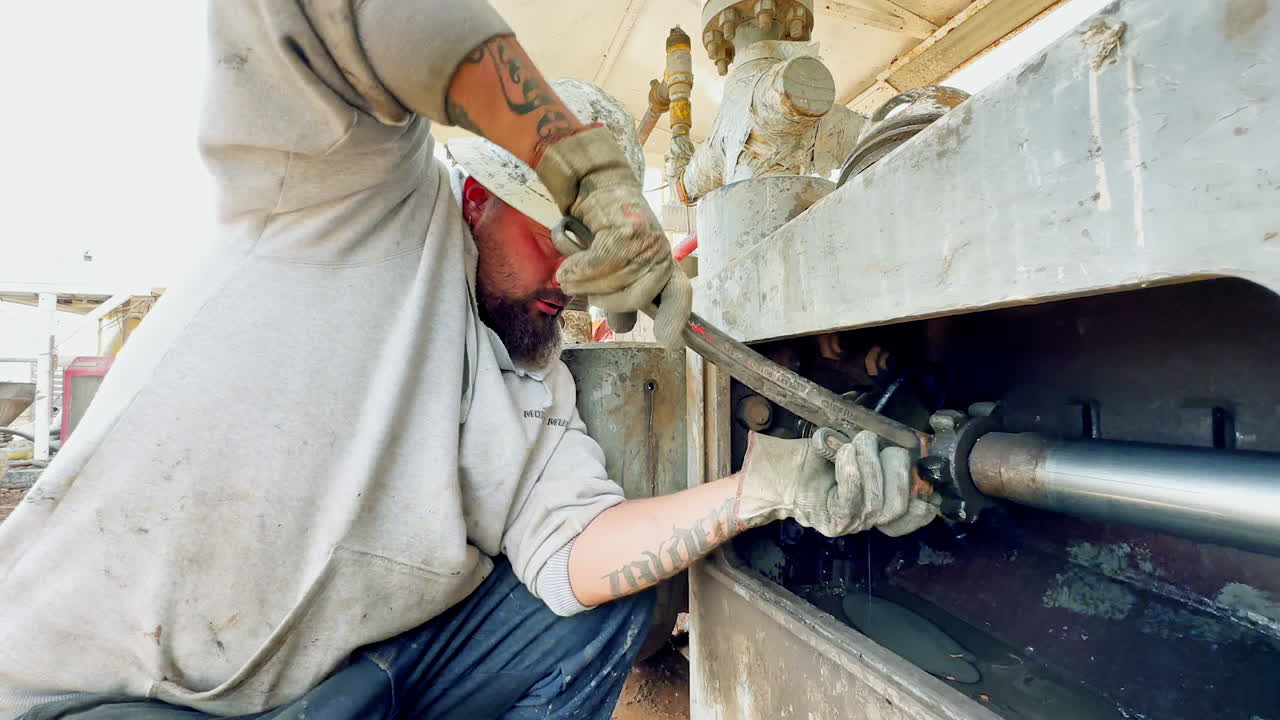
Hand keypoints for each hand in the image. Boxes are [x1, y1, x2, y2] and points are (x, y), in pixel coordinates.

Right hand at [535, 126, 691, 347]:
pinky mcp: (628, 233)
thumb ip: (621, 294)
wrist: (596, 184)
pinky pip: (596, 267)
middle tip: (585, 285)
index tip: (667, 340)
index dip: (673, 318)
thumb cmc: (604, 227)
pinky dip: (576, 269)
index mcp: (664, 266)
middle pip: (634, 300)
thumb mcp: (618, 266)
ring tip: (571, 270)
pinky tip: (568, 265)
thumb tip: (624, 327)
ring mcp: (648, 243)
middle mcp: (662, 254)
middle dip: (604, 299)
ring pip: (612, 283)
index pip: (679, 295)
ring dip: (583, 282)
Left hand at [734, 430, 937, 536]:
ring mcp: (852, 524)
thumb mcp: (854, 449)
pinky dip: (851, 472)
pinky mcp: (833, 523)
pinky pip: (852, 500)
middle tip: (872, 441)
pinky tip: (845, 453)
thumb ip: (877, 450)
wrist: (781, 472)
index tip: (915, 464)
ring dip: (869, 465)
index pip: (915, 514)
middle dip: (893, 466)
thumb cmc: (817, 460)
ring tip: (855, 444)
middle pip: (899, 505)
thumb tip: (901, 442)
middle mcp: (870, 519)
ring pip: (877, 502)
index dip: (921, 495)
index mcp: (881, 504)